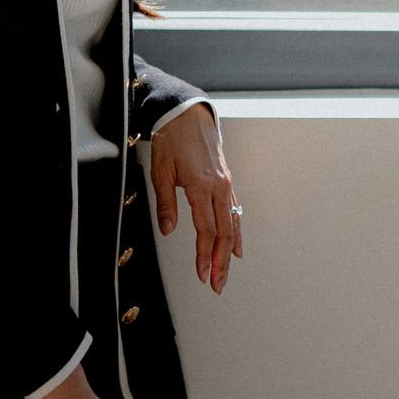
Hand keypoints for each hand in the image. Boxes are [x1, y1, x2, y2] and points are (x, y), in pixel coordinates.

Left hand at [151, 103, 242, 293]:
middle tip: (218, 284)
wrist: (187, 114)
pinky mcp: (227, 180)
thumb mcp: (161, 171)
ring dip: (231, 251)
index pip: (206, 231)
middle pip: (225, 233)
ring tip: (227, 271)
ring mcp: (226, 184)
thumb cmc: (172, 139)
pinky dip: (237, 231)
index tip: (201, 275)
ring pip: (234, 223)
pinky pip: (235, 210)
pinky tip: (237, 245)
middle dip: (222, 262)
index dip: (203, 256)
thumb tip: (167, 230)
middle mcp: (219, 187)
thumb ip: (166, 203)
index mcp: (202, 186)